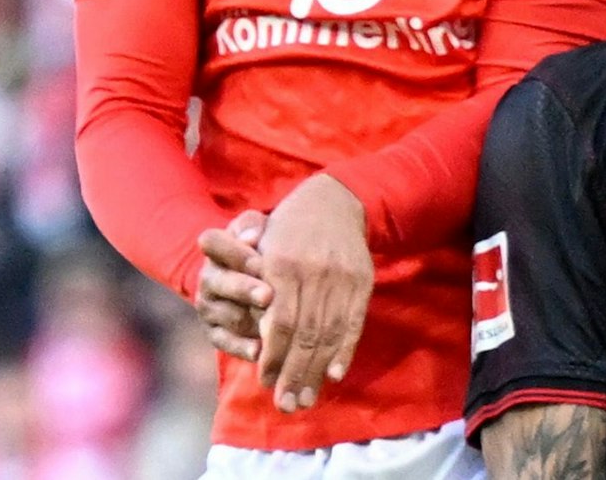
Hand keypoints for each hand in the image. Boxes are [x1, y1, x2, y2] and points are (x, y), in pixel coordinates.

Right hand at [197, 210, 270, 359]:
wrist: (256, 275)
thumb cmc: (265, 247)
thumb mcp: (262, 229)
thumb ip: (254, 227)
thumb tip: (251, 236)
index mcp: (217, 248)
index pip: (212, 242)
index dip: (232, 251)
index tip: (258, 259)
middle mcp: (209, 278)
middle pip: (220, 283)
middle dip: (244, 289)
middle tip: (268, 295)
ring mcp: (210, 307)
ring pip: (228, 314)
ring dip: (250, 320)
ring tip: (273, 325)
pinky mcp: (215, 332)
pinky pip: (226, 342)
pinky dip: (243, 347)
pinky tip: (261, 352)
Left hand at [255, 173, 373, 412]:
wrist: (333, 201)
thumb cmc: (286, 229)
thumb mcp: (260, 243)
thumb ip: (245, 275)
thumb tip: (243, 317)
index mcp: (284, 266)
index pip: (280, 323)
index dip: (273, 356)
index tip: (264, 383)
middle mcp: (315, 275)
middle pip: (306, 335)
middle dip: (294, 374)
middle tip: (286, 405)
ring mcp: (342, 279)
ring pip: (329, 333)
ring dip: (317, 371)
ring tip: (306, 399)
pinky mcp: (362, 282)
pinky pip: (353, 323)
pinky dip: (344, 351)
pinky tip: (334, 375)